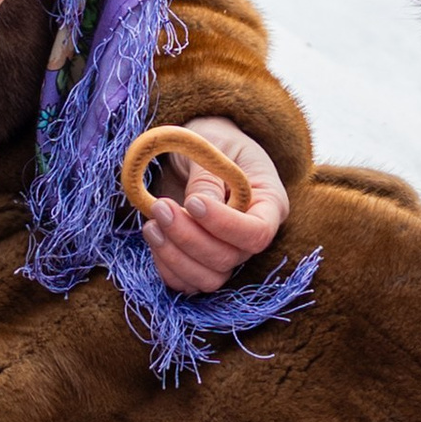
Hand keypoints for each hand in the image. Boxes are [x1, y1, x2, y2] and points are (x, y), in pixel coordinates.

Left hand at [139, 117, 290, 296]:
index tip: (192, 202)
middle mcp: (250, 235)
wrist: (197, 148)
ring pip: (209, 278)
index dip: (225, 225)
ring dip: (175, 256)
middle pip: (228, 258)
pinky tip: (154, 237)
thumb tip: (197, 208)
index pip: (258, 233)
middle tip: (161, 207)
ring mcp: (226, 251)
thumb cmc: (212, 139)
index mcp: (268, 203)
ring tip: (152, 224)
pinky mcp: (200, 260)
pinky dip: (166, 267)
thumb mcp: (213, 145)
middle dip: (190, 238)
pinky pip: (186, 282)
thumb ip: (208, 177)